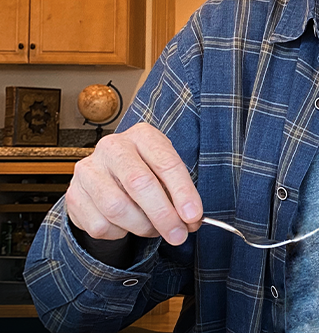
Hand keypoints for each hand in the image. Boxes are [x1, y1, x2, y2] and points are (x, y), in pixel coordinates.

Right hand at [65, 123, 202, 245]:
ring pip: (117, 208)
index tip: (193, 215)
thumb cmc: (145, 171)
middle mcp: (112, 147)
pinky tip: (126, 225)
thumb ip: (180, 194)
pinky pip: (100, 225)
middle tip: (178, 235)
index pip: (166, 163)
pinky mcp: (74, 195)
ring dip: (142, 226)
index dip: (182, 192)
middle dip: (163, 215)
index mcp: (142, 135)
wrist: (108, 175)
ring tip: (153, 229)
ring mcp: (88, 170)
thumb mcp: (165, 172)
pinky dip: (119, 233)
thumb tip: (191, 220)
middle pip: (139, 183)